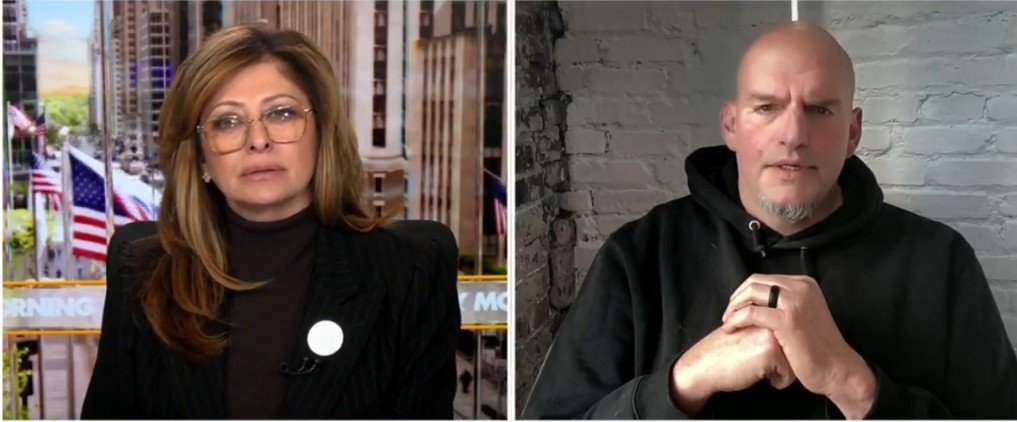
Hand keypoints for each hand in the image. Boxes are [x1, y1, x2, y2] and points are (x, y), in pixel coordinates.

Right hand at [670, 325, 795, 415]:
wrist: (705, 364)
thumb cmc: (726, 351)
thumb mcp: (749, 329)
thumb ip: (768, 326)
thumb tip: (793, 338)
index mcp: (767, 310)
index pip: (791, 336)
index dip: (778, 350)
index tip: (758, 353)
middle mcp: (772, 317)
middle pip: (795, 347)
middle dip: (782, 359)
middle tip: (756, 360)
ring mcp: (773, 333)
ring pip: (795, 360)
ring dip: (780, 369)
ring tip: (759, 367)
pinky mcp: (772, 351)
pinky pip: (789, 374)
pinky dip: (777, 380)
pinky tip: (758, 375)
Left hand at [721, 274, 875, 418]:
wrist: (837, 368)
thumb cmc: (818, 348)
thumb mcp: (804, 314)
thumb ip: (786, 303)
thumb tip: (758, 301)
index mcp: (804, 284)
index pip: (764, 279)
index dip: (745, 291)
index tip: (736, 306)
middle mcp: (800, 288)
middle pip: (755, 283)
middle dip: (737, 298)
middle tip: (728, 314)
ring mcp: (795, 302)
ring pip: (751, 294)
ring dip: (734, 308)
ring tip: (728, 322)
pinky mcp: (787, 319)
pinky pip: (752, 313)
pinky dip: (737, 320)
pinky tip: (731, 329)